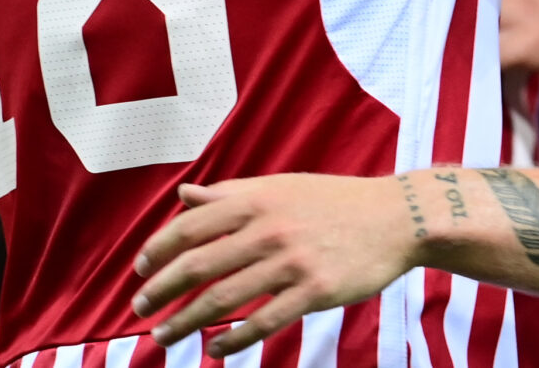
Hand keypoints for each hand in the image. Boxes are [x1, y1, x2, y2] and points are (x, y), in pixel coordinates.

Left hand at [132, 174, 418, 355]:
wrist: (398, 217)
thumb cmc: (335, 202)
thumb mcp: (282, 187)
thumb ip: (231, 194)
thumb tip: (185, 196)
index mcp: (258, 200)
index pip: (190, 227)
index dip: (158, 251)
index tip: (141, 270)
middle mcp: (270, 229)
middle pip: (198, 266)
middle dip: (161, 292)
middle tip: (140, 311)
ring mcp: (292, 262)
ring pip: (223, 299)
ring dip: (186, 322)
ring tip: (165, 336)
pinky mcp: (315, 291)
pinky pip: (263, 322)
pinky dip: (233, 340)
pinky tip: (215, 350)